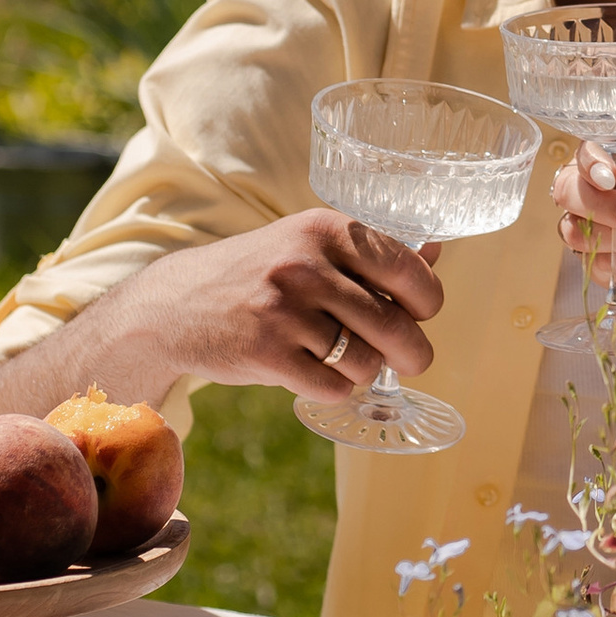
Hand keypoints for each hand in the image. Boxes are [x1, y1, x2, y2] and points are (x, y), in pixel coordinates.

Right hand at [0, 212, 441, 421]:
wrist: (174, 305)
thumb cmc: (259, 274)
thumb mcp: (310, 245)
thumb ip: (373, 252)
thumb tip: (441, 252)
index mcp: (327, 228)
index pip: (409, 271)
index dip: (428, 301)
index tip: (423, 312)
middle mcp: (307, 264)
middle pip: (395, 324)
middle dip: (413, 351)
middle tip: (413, 359)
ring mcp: (285, 310)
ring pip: (366, 361)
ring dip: (364, 369)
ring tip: (343, 359)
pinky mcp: (267, 352)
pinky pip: (333, 387)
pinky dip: (335, 389)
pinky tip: (317, 374)